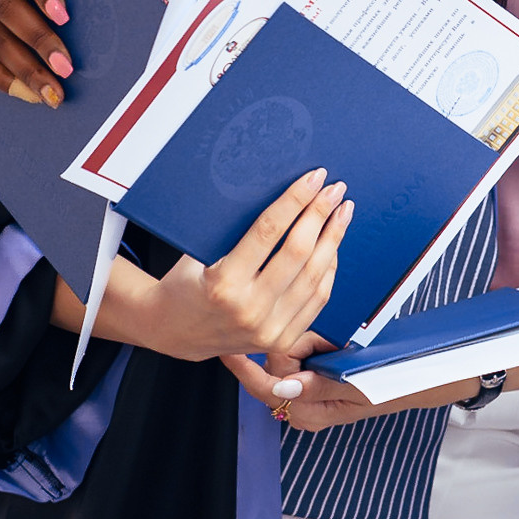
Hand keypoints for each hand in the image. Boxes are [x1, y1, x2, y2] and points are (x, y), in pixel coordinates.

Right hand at [135, 171, 353, 360]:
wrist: (176, 331)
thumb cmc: (186, 283)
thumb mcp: (199, 252)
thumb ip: (235, 230)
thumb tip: (281, 193)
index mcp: (223, 283)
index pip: (268, 231)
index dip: (295, 200)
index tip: (314, 178)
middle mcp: (248, 309)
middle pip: (298, 252)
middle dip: (320, 214)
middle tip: (334, 189)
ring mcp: (268, 329)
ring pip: (314, 276)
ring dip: (333, 239)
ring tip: (342, 213)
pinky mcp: (282, 340)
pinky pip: (317, 299)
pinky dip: (329, 269)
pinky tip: (333, 246)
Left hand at [223, 353, 381, 433]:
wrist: (408, 381)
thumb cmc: (386, 385)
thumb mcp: (355, 387)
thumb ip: (318, 386)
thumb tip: (282, 387)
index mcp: (307, 412)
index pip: (265, 386)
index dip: (243, 367)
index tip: (225, 349)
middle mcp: (301, 406)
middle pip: (276, 364)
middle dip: (299, 345)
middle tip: (331, 346)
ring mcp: (306, 394)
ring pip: (288, 354)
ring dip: (310, 343)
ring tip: (338, 349)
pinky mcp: (312, 381)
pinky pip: (301, 354)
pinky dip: (315, 345)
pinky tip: (335, 349)